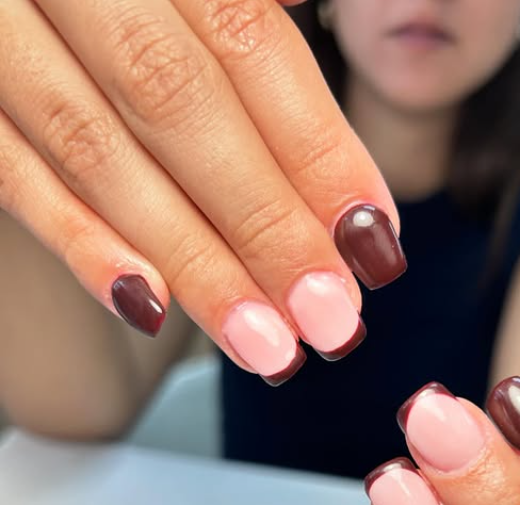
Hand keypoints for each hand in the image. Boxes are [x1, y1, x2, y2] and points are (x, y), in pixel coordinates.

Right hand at [0, 0, 403, 381]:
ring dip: (191, 260)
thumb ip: (245, 14)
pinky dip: (77, 239)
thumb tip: (317, 97)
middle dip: (264, 223)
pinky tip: (151, 307)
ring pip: (95, 148)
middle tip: (331, 320)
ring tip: (266, 345)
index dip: (315, 147)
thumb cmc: (123, 1)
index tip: (373, 241)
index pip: (247, 42)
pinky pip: (6, 168)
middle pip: (177, 102)